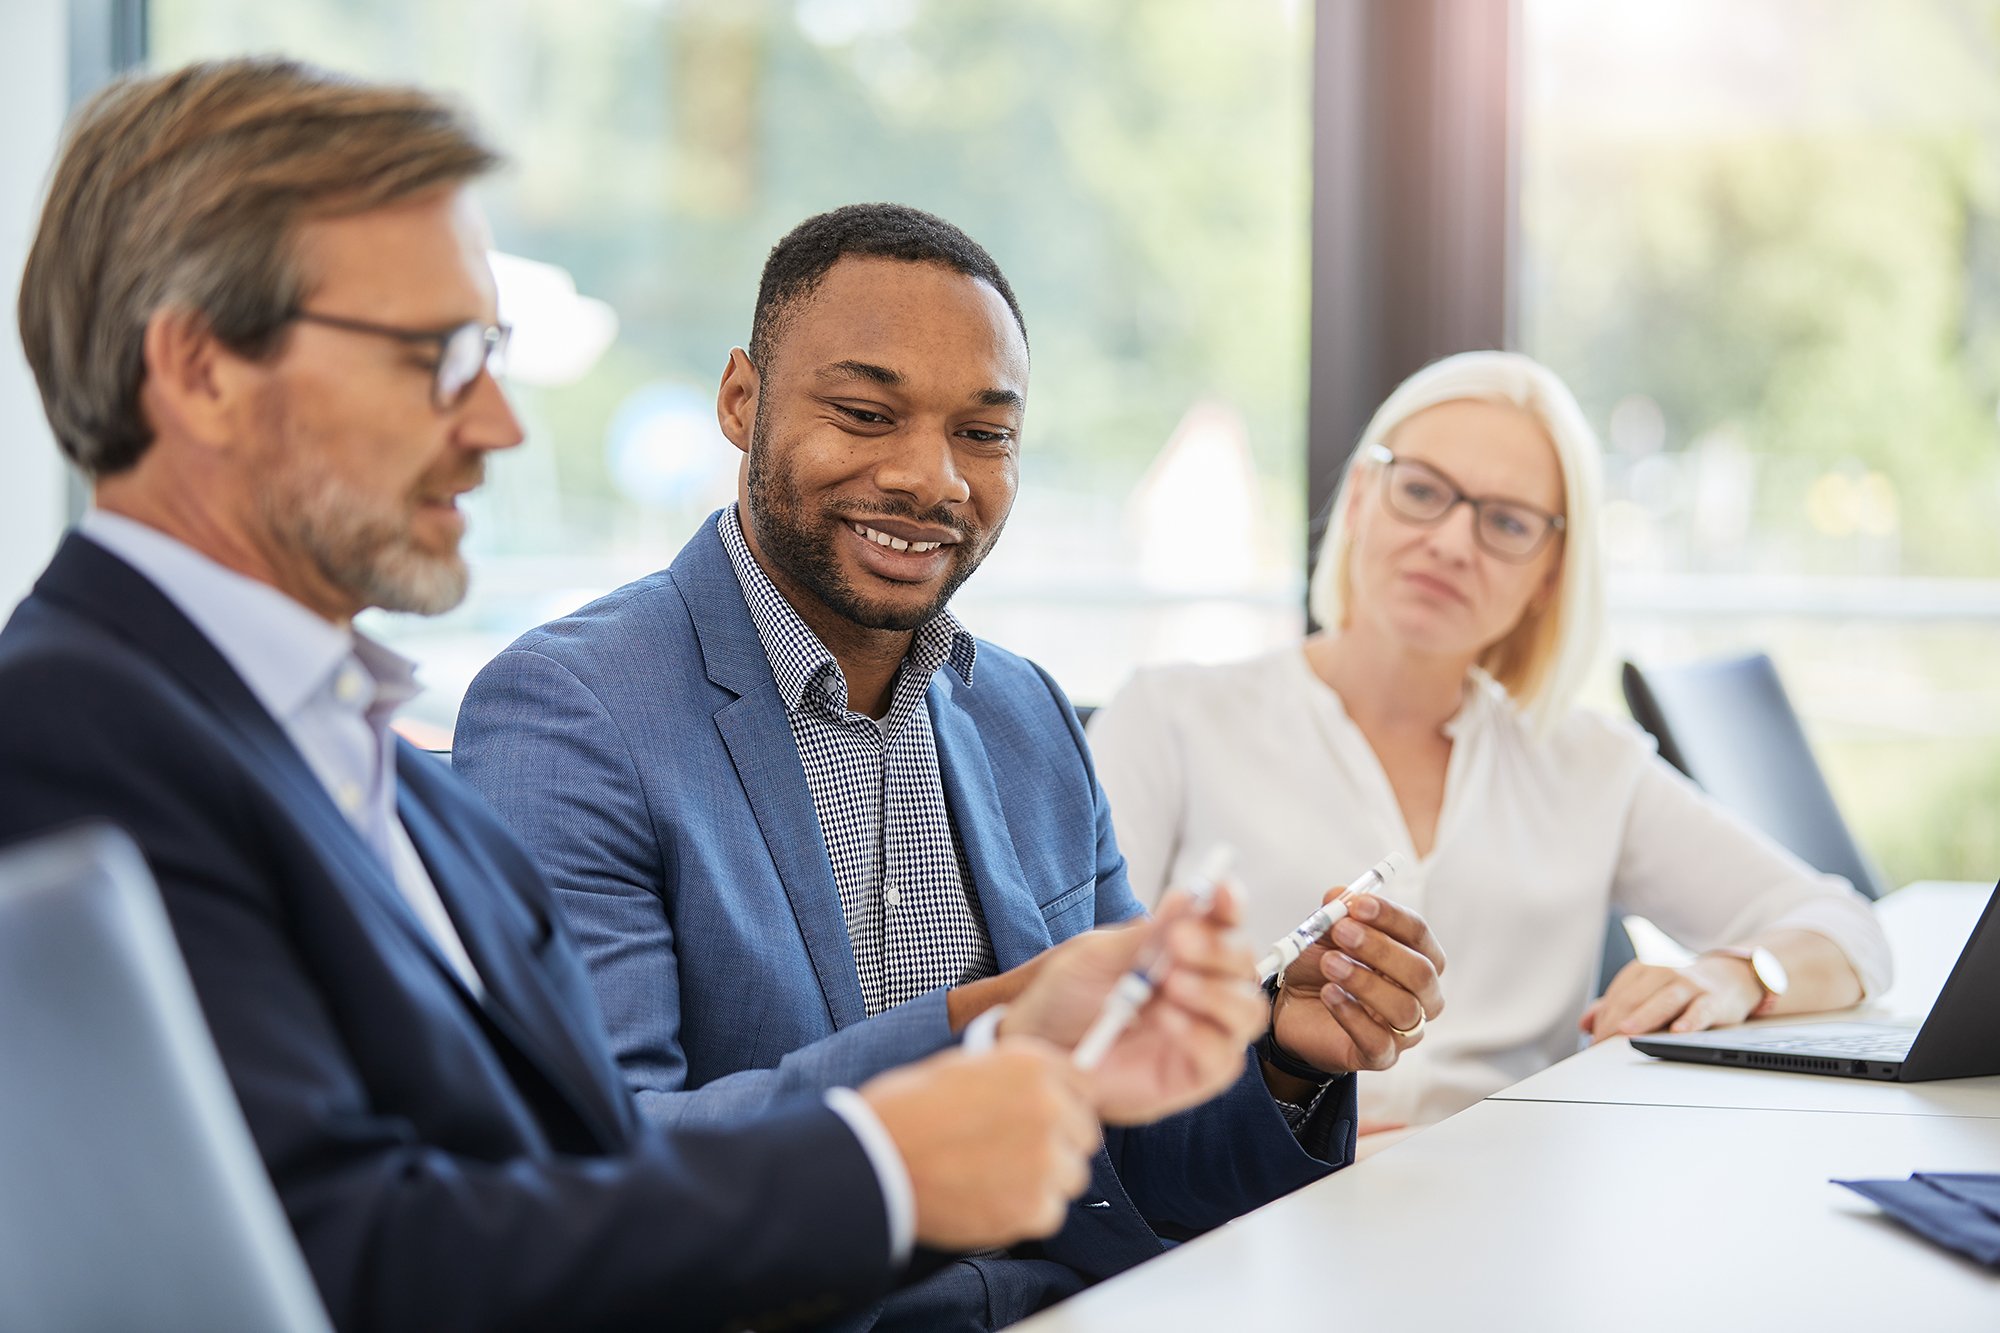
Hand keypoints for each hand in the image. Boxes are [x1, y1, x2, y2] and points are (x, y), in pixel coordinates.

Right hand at [859, 1041, 1098, 1250]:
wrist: (875, 1162)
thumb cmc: (908, 1112)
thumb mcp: (965, 1067)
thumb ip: (1015, 1076)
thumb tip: (1046, 1090)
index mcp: (1031, 1064)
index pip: (1085, 1085)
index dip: (1065, 1104)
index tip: (1048, 1117)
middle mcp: (1049, 1106)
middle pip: (1084, 1135)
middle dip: (1058, 1144)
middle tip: (1014, 1152)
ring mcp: (1045, 1159)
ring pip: (1071, 1176)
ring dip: (1044, 1180)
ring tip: (995, 1177)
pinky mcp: (1033, 1207)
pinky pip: (1050, 1212)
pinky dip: (1024, 1211)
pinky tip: (987, 1198)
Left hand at [1002, 887, 1267, 1124]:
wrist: (1035, 1047)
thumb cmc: (1064, 998)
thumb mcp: (1096, 959)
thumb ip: (1142, 938)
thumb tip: (1185, 899)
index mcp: (1185, 954)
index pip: (1224, 926)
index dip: (1229, 906)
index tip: (1220, 889)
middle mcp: (1204, 991)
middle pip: (1243, 967)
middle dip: (1217, 949)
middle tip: (1177, 941)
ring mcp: (1204, 1034)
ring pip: (1248, 1011)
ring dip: (1215, 992)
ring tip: (1170, 983)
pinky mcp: (1195, 1075)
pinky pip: (1222, 1057)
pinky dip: (1200, 1033)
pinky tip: (1167, 1019)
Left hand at [1269, 891, 1445, 1077]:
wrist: (1293, 1010)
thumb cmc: (1321, 968)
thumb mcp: (1322, 934)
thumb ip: (1334, 914)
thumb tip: (1341, 895)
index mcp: (1415, 956)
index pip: (1418, 933)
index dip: (1391, 917)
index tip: (1358, 905)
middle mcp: (1421, 995)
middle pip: (1421, 972)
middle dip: (1381, 949)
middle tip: (1341, 932)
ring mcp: (1405, 1029)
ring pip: (1405, 1008)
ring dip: (1364, 981)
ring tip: (1328, 963)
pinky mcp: (1381, 1055)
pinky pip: (1379, 1041)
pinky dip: (1352, 1015)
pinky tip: (1329, 996)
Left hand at [1580, 956, 1761, 1042]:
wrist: (1730, 975)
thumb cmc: (1683, 987)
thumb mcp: (1648, 990)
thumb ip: (1617, 1004)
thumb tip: (1585, 1024)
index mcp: (1643, 969)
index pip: (1616, 996)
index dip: (1602, 1020)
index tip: (1593, 1042)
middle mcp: (1664, 972)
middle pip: (1634, 999)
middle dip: (1615, 1024)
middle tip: (1603, 1047)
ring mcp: (1689, 984)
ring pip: (1662, 1001)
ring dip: (1644, 1018)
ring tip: (1627, 1032)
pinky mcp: (1713, 998)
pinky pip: (1700, 1010)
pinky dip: (1689, 1020)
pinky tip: (1678, 1032)